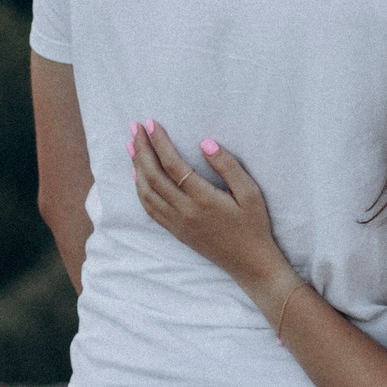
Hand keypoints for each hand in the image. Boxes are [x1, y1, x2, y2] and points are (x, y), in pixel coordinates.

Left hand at [130, 121, 302, 328]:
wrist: (250, 263)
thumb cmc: (254, 225)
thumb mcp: (250, 193)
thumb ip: (228, 166)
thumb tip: (205, 142)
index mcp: (203, 199)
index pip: (173, 165)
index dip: (160, 143)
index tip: (151, 123)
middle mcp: (184, 212)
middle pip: (154, 176)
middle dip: (142, 150)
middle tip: (134, 128)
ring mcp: (177, 224)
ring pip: (147, 193)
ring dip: (137, 168)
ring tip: (132, 147)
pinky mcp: (176, 232)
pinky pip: (150, 209)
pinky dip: (140, 190)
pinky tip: (138, 177)